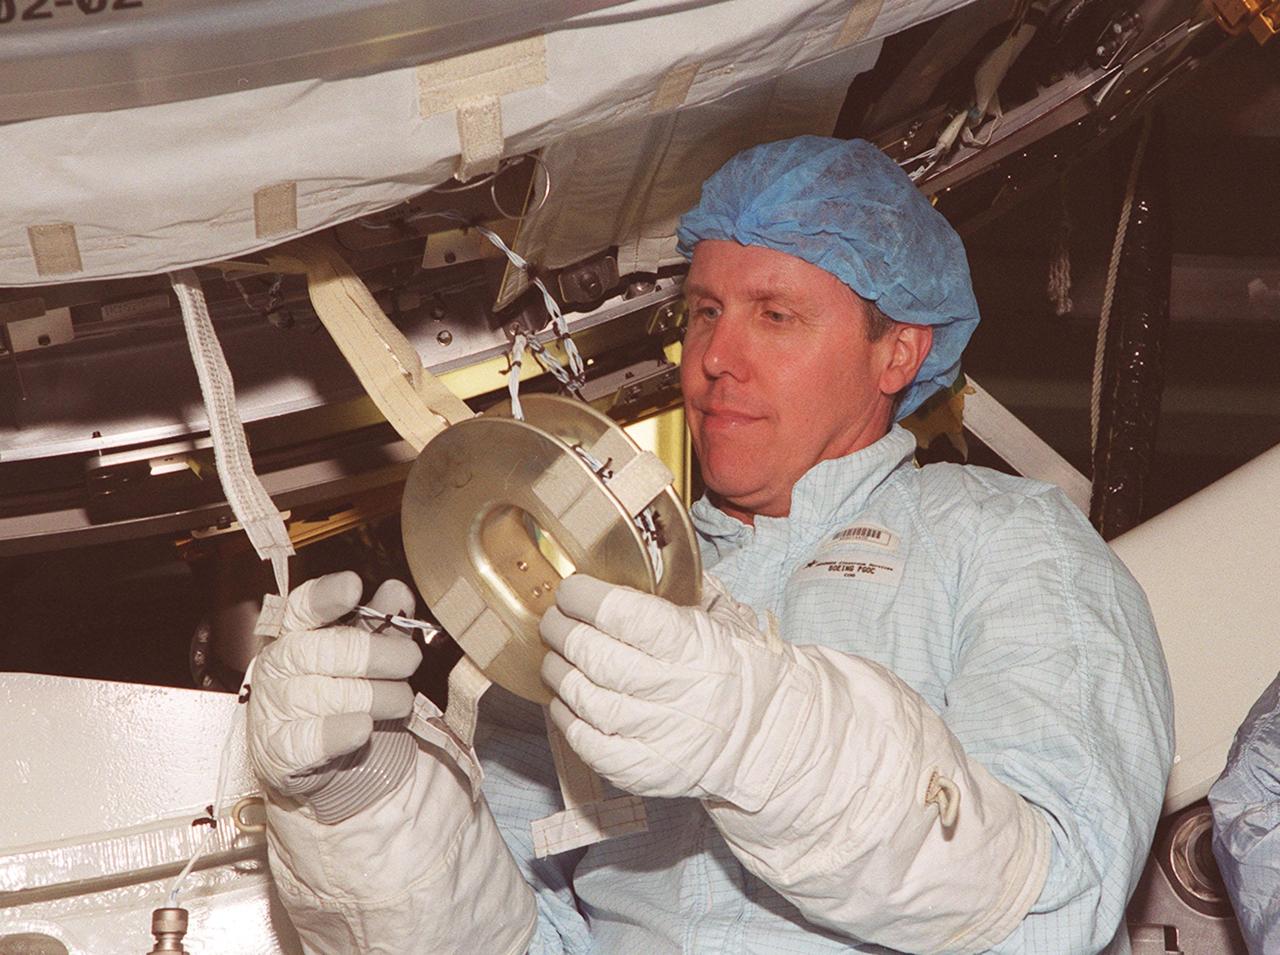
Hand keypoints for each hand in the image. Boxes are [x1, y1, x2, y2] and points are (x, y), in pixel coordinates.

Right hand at [247, 571, 422, 821]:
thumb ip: (382, 622)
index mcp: (296, 631)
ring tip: (399, 702)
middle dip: (380, 654)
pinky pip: (310, 740)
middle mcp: (277, 664)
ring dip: (379, 698)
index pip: (304, 606)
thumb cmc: (347, 696)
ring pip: (330, 695)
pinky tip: (363, 727)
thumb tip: (398, 593)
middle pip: (327, 650)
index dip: (328, 595)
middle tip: (411, 661)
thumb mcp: (367, 654)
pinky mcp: (277, 751)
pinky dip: (340, 733)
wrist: (331, 766)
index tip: (354, 584)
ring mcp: (273, 708)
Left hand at [539, 573, 813, 810]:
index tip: (571, 590)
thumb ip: (677, 594)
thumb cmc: (735, 669)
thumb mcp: (720, 621)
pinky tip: (564, 702)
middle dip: (563, 633)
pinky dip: (568, 721)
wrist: (766, 734)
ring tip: (554, 659)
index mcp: (696, 647)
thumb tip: (626, 564)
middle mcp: (678, 691)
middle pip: (599, 658)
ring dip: (559, 674)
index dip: (587, 599)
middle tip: (553, 621)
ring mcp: (662, 736)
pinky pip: (591, 745)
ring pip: (589, 700)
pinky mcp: (648, 770)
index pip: (626, 617)